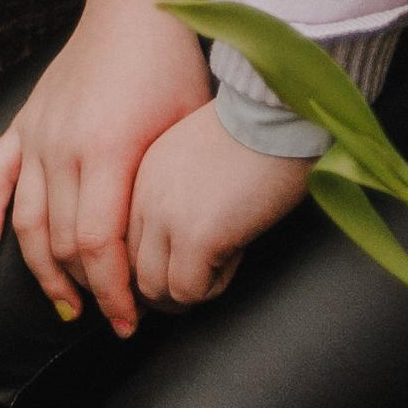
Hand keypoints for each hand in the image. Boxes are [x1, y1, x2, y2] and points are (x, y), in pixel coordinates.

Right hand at [0, 0, 208, 335]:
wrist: (136, 5)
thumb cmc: (172, 65)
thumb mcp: (184, 126)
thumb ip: (168, 186)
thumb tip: (175, 249)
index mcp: (108, 149)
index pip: (99, 245)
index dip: (115, 292)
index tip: (132, 320)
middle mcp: (63, 147)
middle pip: (64, 243)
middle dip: (89, 290)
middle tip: (112, 317)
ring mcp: (38, 134)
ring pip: (27, 223)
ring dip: (44, 271)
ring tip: (68, 305)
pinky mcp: (24, 122)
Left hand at [127, 100, 313, 307]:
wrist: (279, 115)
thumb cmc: (257, 129)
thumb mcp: (200, 154)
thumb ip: (181, 191)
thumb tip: (186, 240)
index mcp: (143, 175)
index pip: (128, 241)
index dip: (154, 263)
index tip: (180, 268)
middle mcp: (145, 198)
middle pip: (136, 270)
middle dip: (167, 285)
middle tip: (202, 279)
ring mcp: (167, 220)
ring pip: (156, 290)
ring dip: (190, 288)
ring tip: (222, 263)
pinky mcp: (195, 240)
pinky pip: (191, 292)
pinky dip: (215, 285)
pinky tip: (237, 253)